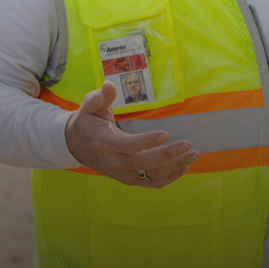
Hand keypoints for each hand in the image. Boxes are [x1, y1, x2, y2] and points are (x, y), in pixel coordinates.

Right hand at [64, 82, 197, 186]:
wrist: (74, 145)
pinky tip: (184, 168)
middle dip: (168, 155)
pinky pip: (150, 182)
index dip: (147, 141)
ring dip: (174, 167)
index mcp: (105, 143)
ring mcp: (121, 173)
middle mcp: (113, 162)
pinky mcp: (128, 178)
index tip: (165, 134)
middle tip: (188, 145)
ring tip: (194, 156)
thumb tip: (109, 85)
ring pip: (150, 175)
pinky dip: (168, 178)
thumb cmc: (87, 121)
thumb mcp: (90, 106)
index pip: (128, 146)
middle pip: (143, 163)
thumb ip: (101, 97)